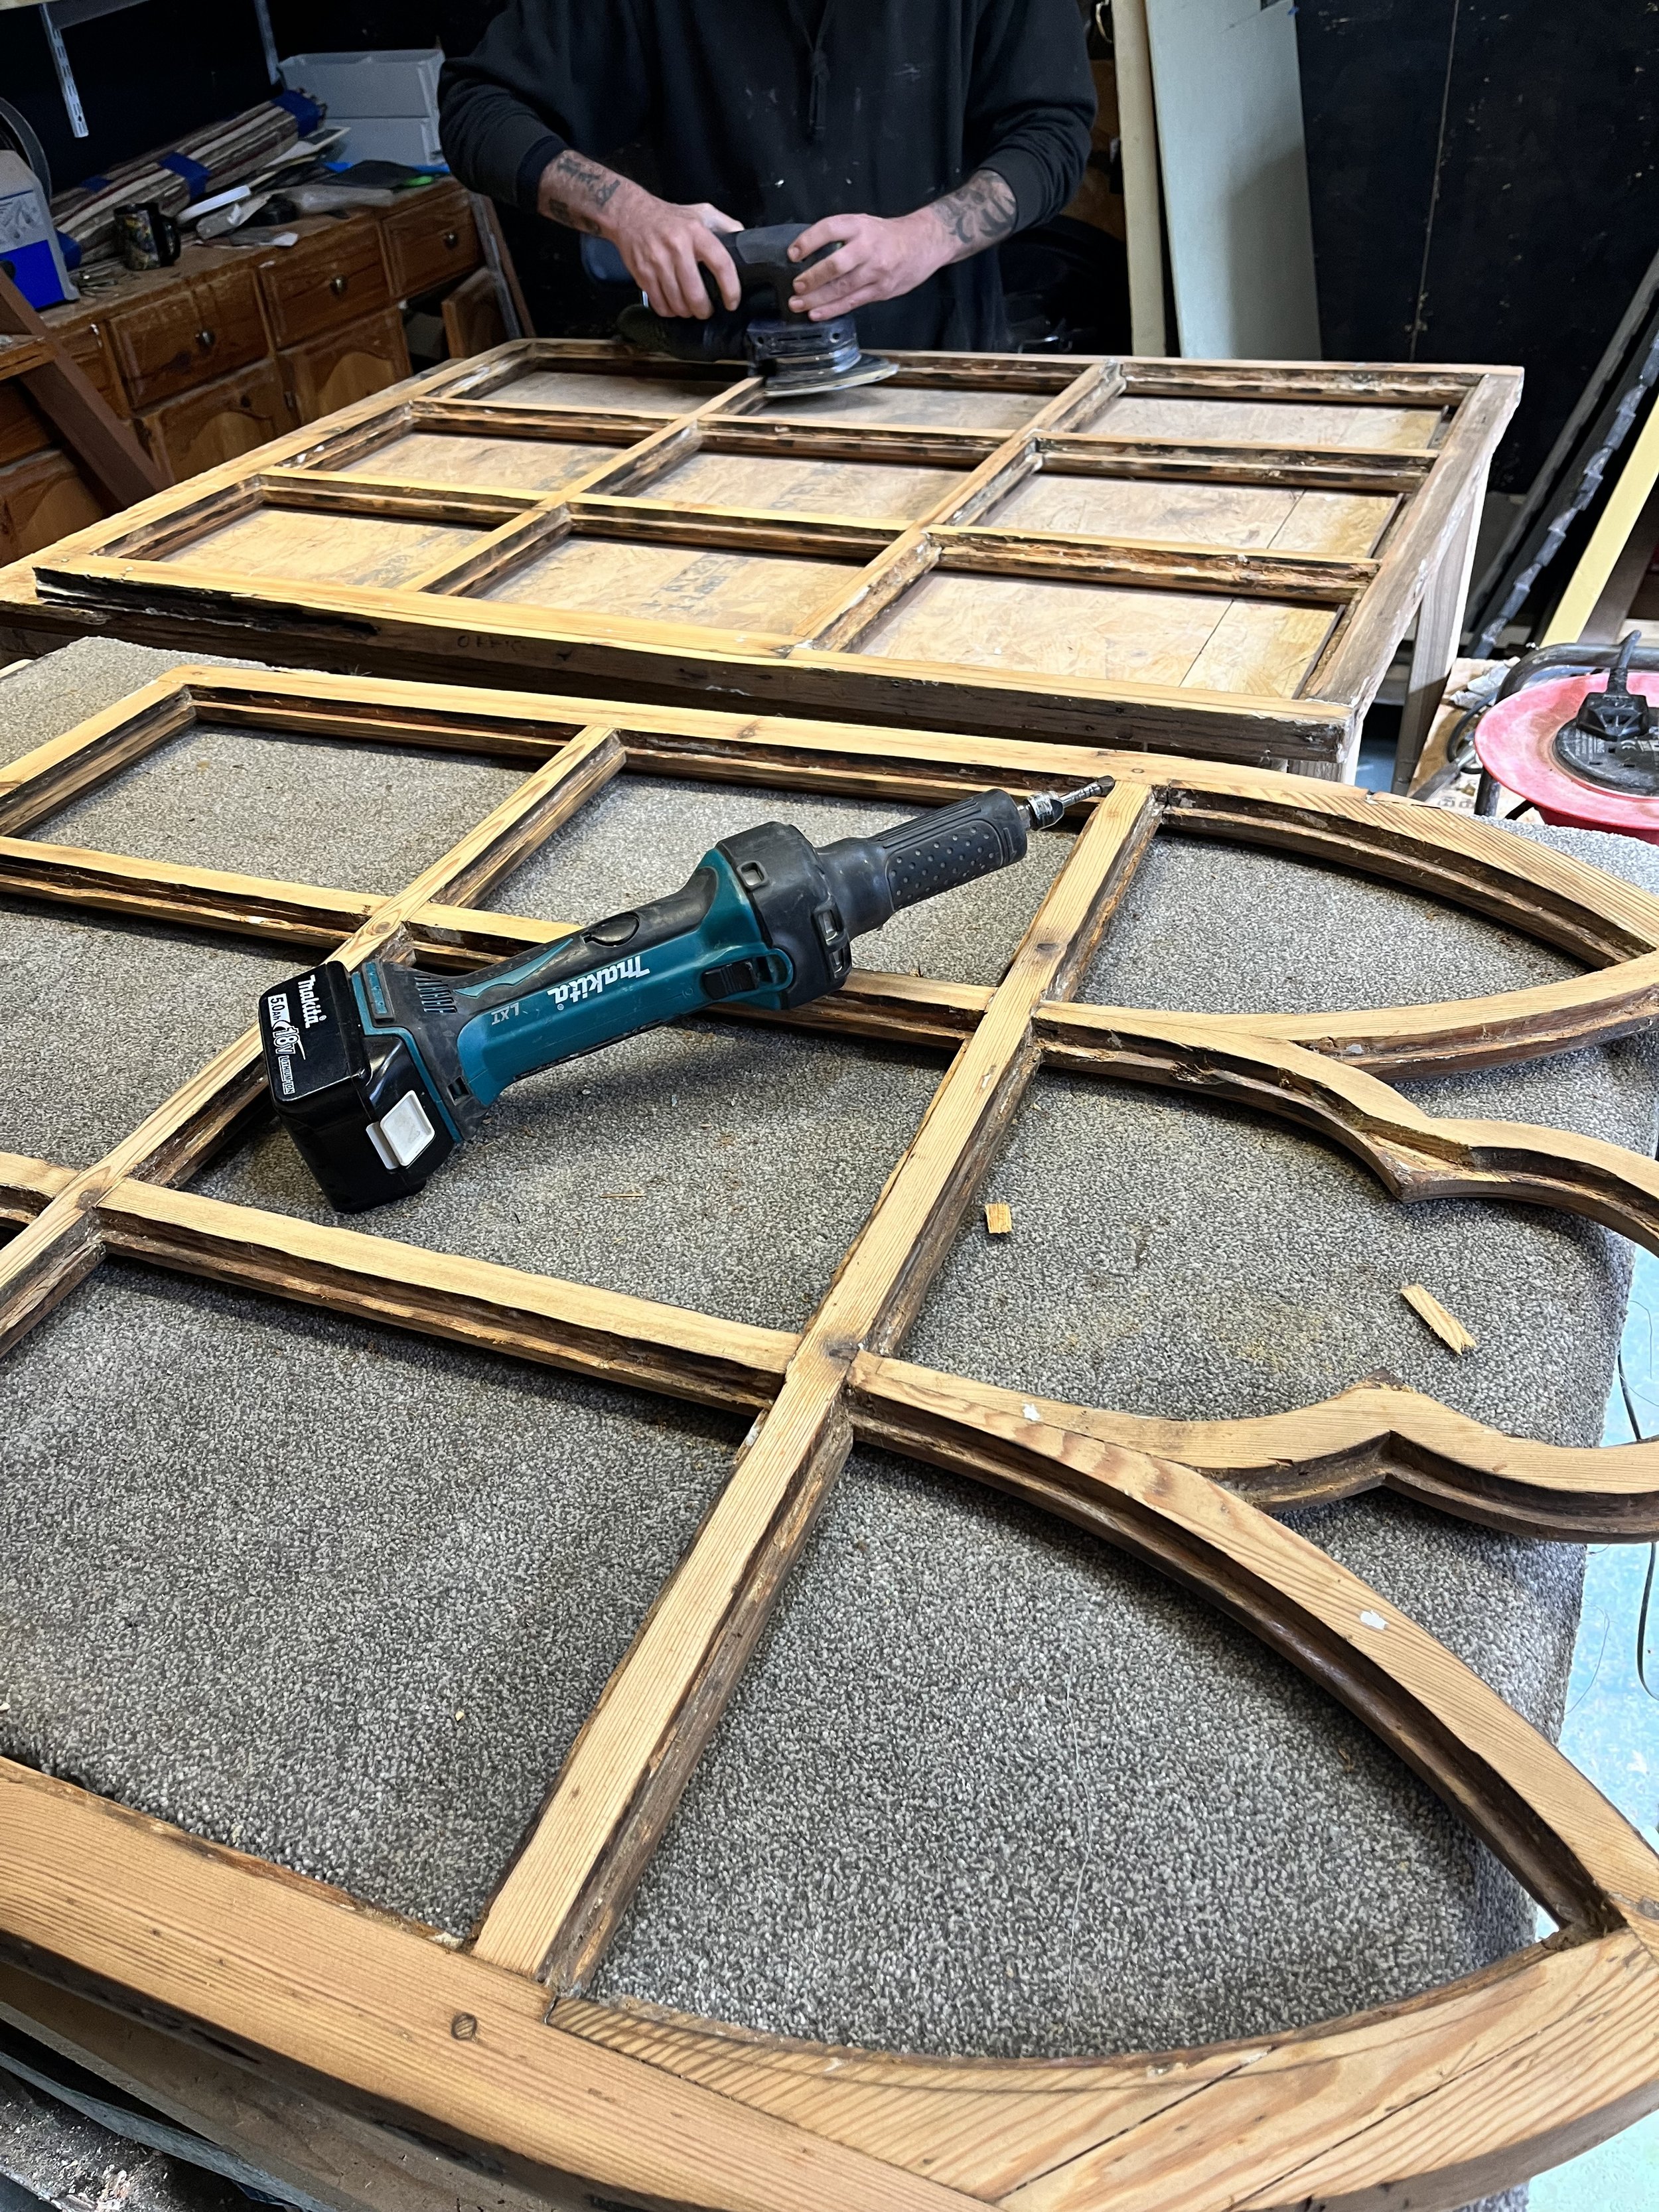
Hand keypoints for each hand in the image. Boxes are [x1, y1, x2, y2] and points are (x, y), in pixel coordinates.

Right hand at [605, 184, 742, 318]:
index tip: (732, 301)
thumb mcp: (700, 212)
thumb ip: (725, 225)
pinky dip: (669, 311)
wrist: (630, 213)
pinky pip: (660, 304)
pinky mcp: (643, 274)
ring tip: (690, 308)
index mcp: (696, 233)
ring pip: (678, 303)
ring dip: (687, 312)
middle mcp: (677, 248)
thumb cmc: (668, 217)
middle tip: (707, 309)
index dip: (731, 289)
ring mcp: (658, 262)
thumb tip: (745, 241)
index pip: (721, 264)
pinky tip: (673, 305)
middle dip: (704, 309)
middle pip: (696, 294)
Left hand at [785, 211, 949, 319]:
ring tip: (797, 304)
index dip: (808, 241)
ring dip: (817, 299)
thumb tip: (807, 254)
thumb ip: (840, 236)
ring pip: (842, 288)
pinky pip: (852, 302)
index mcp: (860, 226)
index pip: (829, 229)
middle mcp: (868, 248)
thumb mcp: (864, 223)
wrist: (923, 243)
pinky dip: (832, 309)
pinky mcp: (881, 290)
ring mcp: (876, 271)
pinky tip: (816, 314)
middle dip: (812, 278)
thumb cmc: (887, 235)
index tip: (793, 254)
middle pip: (835, 265)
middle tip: (795, 286)